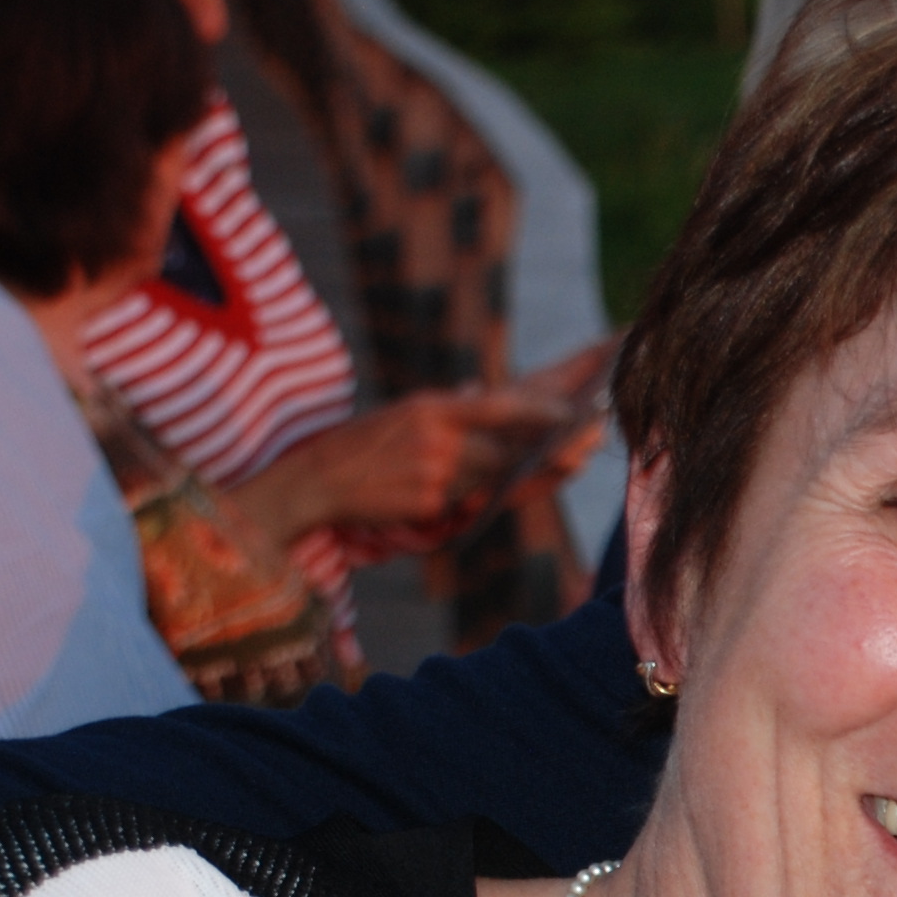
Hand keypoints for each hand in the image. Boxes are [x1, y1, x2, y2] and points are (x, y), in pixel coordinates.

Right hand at [227, 389, 568, 544]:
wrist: (318, 481)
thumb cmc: (364, 444)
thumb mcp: (403, 413)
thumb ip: (449, 408)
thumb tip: (480, 391)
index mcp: (433, 407)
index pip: (500, 406)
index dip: (541, 413)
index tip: (573, 415)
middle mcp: (439, 438)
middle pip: (506, 450)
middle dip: (539, 453)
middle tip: (578, 449)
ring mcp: (436, 474)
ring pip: (490, 479)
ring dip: (498, 478)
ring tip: (500, 468)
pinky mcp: (430, 505)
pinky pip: (468, 503)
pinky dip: (471, 498)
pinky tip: (456, 491)